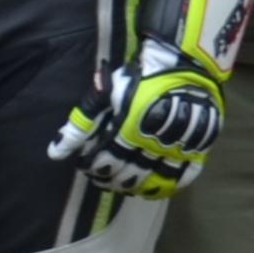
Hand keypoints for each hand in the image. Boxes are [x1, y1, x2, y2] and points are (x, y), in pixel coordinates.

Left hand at [52, 32, 230, 197]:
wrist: (183, 64)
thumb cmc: (138, 79)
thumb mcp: (104, 96)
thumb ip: (80, 125)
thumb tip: (54, 153)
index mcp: (128, 132)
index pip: (105, 163)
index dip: (93, 169)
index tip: (87, 167)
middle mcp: (153, 144)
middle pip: (129, 175)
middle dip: (112, 180)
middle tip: (103, 178)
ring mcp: (178, 147)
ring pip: (156, 180)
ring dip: (138, 187)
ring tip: (126, 186)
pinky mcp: (199, 146)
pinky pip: (187, 175)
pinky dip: (171, 186)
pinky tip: (157, 188)